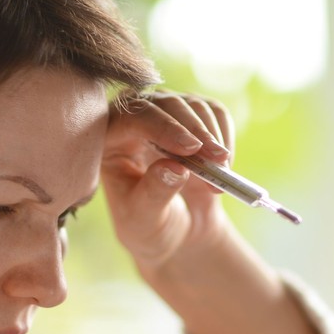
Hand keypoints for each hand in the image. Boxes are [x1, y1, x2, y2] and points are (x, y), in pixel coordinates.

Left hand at [101, 91, 236, 271]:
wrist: (177, 230)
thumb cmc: (149, 226)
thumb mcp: (145, 219)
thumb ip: (155, 193)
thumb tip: (175, 168)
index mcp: (108, 141)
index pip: (131, 118)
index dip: (162, 127)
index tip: (191, 149)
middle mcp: (134, 120)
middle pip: (165, 103)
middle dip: (195, 130)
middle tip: (217, 159)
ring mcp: (166, 115)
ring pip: (193, 105)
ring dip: (213, 136)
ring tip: (221, 172)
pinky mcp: (193, 117)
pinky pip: (213, 112)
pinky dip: (224, 135)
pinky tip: (224, 166)